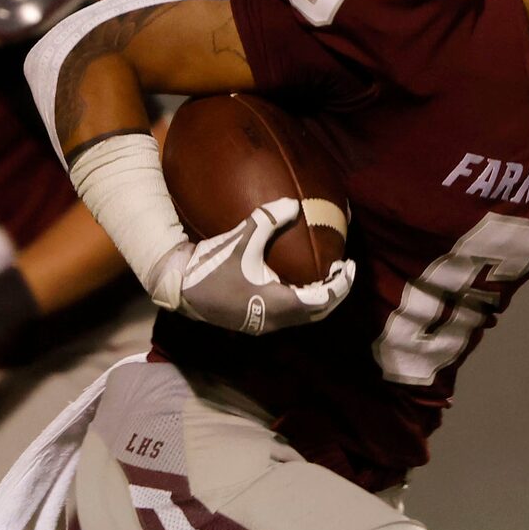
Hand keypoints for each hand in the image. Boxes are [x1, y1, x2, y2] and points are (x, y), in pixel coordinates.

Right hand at [149, 198, 355, 333]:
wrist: (179, 286)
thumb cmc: (211, 264)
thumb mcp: (241, 238)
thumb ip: (268, 220)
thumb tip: (294, 204)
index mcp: (277, 304)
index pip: (322, 299)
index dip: (341, 284)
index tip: (349, 265)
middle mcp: (274, 320)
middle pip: (318, 312)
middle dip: (335, 292)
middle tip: (343, 269)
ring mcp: (264, 325)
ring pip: (304, 317)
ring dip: (319, 299)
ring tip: (327, 276)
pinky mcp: (255, 324)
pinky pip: (290, 317)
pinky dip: (303, 303)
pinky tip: (301, 284)